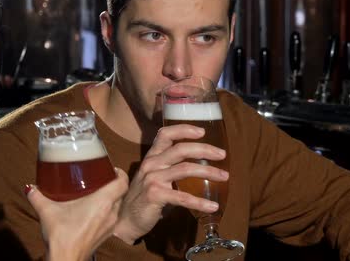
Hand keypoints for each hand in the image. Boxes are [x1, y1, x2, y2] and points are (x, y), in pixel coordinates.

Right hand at [25, 168, 128, 260]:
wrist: (65, 260)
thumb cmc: (62, 236)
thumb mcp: (47, 211)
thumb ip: (37, 196)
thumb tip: (30, 188)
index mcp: (102, 202)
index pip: (122, 182)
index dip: (119, 173)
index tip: (111, 169)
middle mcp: (111, 213)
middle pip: (121, 193)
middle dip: (113, 185)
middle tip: (101, 179)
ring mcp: (110, 226)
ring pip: (117, 206)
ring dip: (111, 199)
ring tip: (97, 193)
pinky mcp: (106, 235)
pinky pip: (112, 218)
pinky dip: (106, 212)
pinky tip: (93, 212)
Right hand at [113, 125, 228, 244]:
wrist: (125, 220)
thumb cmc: (143, 197)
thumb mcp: (153, 176)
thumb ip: (169, 168)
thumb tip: (200, 165)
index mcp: (151, 157)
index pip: (165, 134)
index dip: (184, 129)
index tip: (202, 131)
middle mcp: (151, 164)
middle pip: (180, 149)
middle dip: (204, 149)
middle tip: (222, 154)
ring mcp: (152, 179)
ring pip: (185, 169)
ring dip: (208, 171)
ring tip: (224, 176)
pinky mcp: (155, 196)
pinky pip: (183, 197)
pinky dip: (200, 202)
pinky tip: (212, 206)